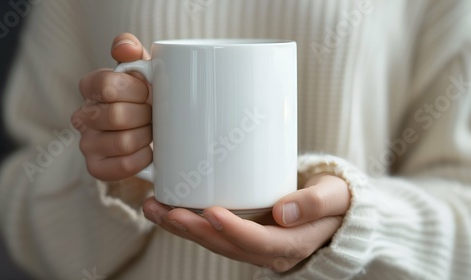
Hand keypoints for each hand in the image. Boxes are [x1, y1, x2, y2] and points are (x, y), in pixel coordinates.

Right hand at [72, 33, 152, 181]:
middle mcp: (83, 115)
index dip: (135, 90)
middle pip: (116, 116)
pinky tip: (149, 151)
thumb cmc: (146, 99)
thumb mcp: (143, 71)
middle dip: (145, 115)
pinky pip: (124, 165)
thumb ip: (131, 52)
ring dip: (146, 137)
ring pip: (123, 142)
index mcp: (91, 87)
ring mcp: (87, 143)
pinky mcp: (96, 167)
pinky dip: (144, 158)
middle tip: (154, 114)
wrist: (152, 133)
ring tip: (151, 132)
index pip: (106, 84)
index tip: (148, 91)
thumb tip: (125, 47)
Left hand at [143, 173, 350, 271]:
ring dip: (182, 227)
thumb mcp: (335, 197)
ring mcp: (254, 245)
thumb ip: (315, 203)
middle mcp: (269, 252)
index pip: (258, 242)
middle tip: (164, 210)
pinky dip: (190, 222)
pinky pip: (214, 234)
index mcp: (293, 245)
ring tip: (153, 209)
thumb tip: (282, 212)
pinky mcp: (245, 233)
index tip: (210, 211)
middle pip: (226, 245)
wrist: (335, 210)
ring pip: (214, 242)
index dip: (233, 230)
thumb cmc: (337, 201)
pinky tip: (168, 209)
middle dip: (193, 230)